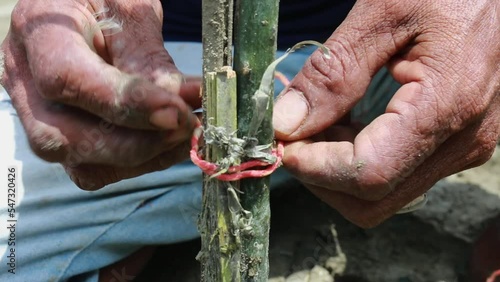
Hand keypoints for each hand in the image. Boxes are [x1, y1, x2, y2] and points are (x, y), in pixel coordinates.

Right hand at [0, 0, 200, 189]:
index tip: (176, 111)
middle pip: (65, 136)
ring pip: (80, 163)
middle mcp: (26, 81)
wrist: (89, 8)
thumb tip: (180, 102)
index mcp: (38, 32)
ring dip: (143, 158)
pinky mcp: (65, 137)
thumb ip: (149, 56)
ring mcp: (40, 116)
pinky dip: (139, 162)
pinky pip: (96, 169)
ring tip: (186, 135)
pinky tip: (170, 144)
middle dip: (136, 142)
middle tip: (187, 126)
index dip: (123, 102)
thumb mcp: (130, 9)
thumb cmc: (108, 1)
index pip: (67, 78)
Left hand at [273, 0, 499, 226]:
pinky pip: (397, 173)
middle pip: (373, 199)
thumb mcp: (382, 13)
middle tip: (291, 136)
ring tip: (313, 125)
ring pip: (383, 193)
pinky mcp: (454, 142)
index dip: (315, 168)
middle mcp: (462, 141)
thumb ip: (333, 72)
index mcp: (447, 106)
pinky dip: (357, 160)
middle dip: (320, 176)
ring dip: (336, 170)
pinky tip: (339, 125)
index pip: (369, 174)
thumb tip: (286, 123)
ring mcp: (462, 146)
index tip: (282, 143)